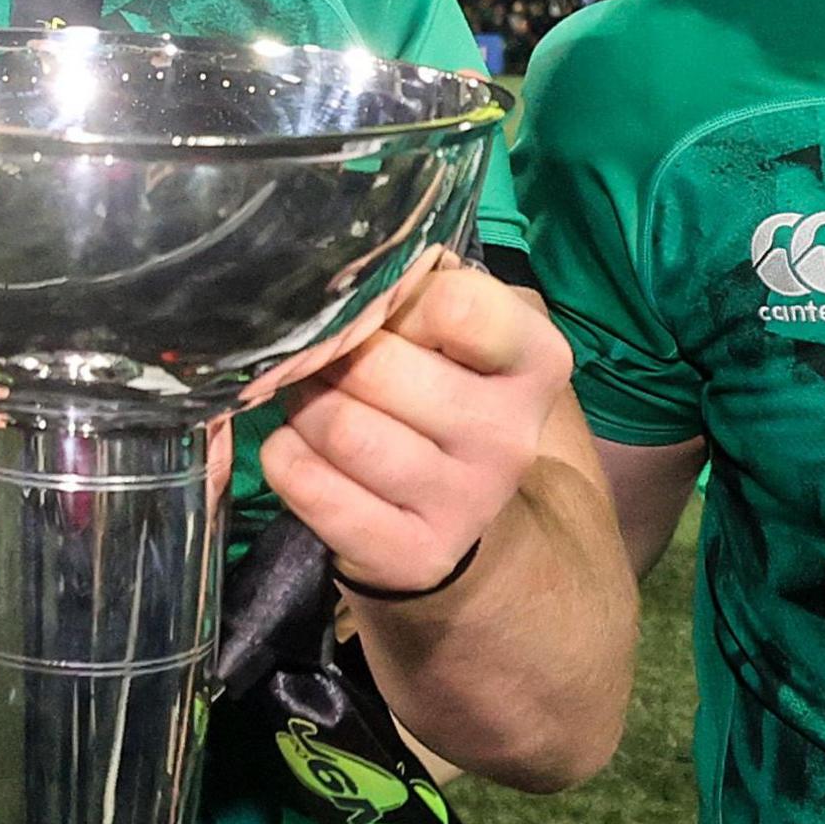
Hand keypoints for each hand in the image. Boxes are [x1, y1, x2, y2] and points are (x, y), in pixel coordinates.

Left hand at [262, 261, 574, 596]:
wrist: (453, 515)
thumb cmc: (445, 393)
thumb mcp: (459, 334)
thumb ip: (423, 289)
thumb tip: (352, 268)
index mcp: (537, 362)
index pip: (456, 305)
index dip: (398, 300)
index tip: (388, 317)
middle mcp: (512, 436)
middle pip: (378, 368)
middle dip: (331, 355)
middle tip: (327, 361)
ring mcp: (467, 504)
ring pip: (342, 427)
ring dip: (305, 406)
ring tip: (314, 403)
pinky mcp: (414, 555)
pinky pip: (310, 484)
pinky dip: (286, 456)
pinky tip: (304, 451)